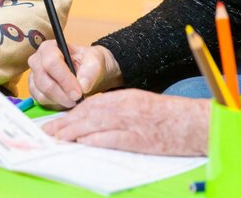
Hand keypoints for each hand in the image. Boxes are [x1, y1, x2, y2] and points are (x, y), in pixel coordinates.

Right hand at [27, 42, 121, 108]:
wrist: (86, 72)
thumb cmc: (88, 62)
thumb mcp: (95, 62)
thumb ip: (90, 71)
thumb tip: (82, 86)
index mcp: (49, 47)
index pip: (51, 63)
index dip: (64, 79)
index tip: (78, 92)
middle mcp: (37, 60)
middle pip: (43, 80)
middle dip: (62, 94)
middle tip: (78, 100)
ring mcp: (34, 75)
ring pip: (41, 93)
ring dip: (60, 100)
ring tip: (75, 100)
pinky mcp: (34, 89)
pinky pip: (41, 101)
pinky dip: (55, 104)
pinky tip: (67, 101)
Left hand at [43, 89, 209, 155]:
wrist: (193, 123)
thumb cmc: (166, 116)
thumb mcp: (138, 104)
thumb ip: (116, 109)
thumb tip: (92, 119)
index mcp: (122, 98)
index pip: (89, 105)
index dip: (69, 115)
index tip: (55, 123)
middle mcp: (123, 107)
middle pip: (86, 115)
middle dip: (64, 124)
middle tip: (47, 133)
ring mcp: (130, 122)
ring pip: (94, 125)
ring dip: (72, 133)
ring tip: (56, 139)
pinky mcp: (138, 139)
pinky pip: (111, 138)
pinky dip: (94, 140)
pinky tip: (81, 144)